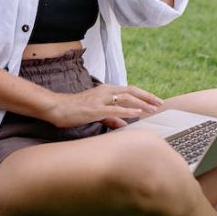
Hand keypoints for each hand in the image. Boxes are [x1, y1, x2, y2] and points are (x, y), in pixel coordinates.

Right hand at [46, 84, 162, 128]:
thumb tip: (125, 125)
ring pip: (125, 98)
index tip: (156, 101)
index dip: (144, 95)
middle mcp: (105, 91)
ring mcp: (100, 99)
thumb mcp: (97, 113)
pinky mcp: (95, 109)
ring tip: (153, 108)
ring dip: (141, 103)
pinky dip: (128, 111)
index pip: (129, 90)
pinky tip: (137, 114)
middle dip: (147, 97)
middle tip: (160, 103)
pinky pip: (114, 109)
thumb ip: (112, 118)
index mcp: (106, 90)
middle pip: (131, 91)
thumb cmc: (75, 110)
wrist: (56, 108)